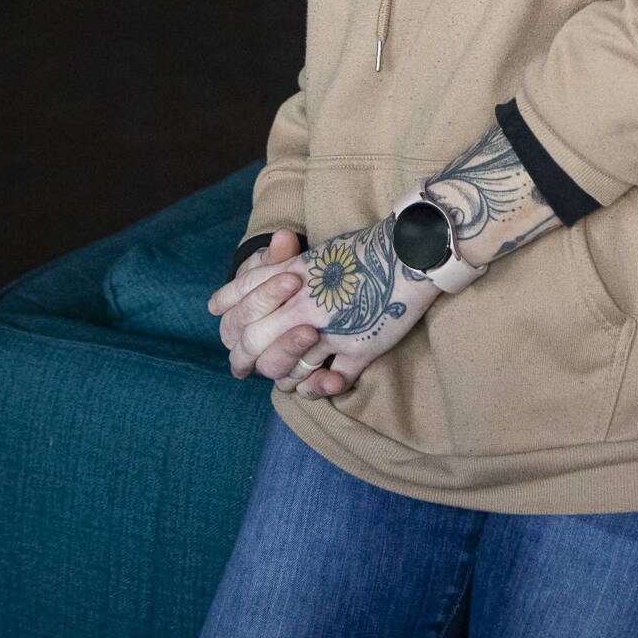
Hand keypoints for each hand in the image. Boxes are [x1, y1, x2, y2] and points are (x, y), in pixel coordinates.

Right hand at [207, 230, 331, 395]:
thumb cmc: (289, 276)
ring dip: (294, 355)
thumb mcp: (283, 264)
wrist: (314, 293)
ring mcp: (276, 363)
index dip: (264, 297)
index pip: (240, 314)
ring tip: (316, 337)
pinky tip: (336, 379)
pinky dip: (319, 386)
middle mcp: (251, 347)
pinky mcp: (303, 379)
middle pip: (252, 347)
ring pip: (275, 371)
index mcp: (238, 319)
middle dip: (279, 332)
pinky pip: (306, 391)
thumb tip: (283, 238)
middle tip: (308, 320)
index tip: (293, 278)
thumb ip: (280, 256)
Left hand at [208, 217, 439, 401]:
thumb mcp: (315, 255)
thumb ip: (280, 270)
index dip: (227, 318)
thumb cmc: (364, 250)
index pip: (240, 301)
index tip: (228, 333)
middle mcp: (303, 304)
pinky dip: (321, 387)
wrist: (410, 251)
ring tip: (287, 377)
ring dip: (285, 377)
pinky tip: (322, 384)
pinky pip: (330, 381)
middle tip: (243, 366)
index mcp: (290, 276)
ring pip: (288, 369)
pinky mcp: (359, 348)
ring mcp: (330, 329)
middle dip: (244, 358)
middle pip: (253, 343)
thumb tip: (246, 289)